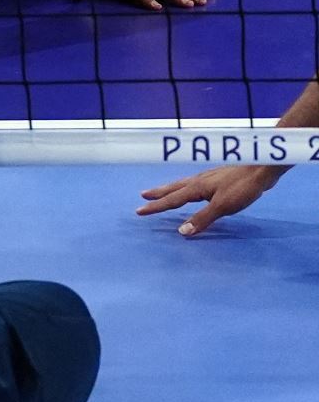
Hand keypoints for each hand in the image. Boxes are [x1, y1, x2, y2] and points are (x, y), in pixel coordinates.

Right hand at [138, 165, 284, 235]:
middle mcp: (198, 181)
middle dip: (157, 194)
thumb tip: (182, 232)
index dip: (156, 207)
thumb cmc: (242, 188)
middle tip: (142, 196)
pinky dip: (184, 188)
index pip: (172, 200)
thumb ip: (202, 218)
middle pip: (173, 188)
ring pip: (182, 184)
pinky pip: (193, 184)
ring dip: (169, 189)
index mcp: (196, 188)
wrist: (261, 169)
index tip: (139, 211)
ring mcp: (208, 178)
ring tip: (159, 191)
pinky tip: (191, 189)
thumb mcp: (222, 206)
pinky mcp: (217, 178)